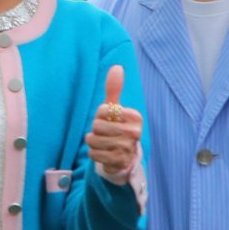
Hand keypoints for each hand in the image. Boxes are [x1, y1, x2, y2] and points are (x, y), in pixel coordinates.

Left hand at [85, 64, 143, 183]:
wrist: (123, 156)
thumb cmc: (116, 126)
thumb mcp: (115, 108)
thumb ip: (114, 89)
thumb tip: (117, 67)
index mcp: (136, 117)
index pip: (103, 109)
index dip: (100, 114)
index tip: (109, 119)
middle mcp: (135, 133)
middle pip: (97, 126)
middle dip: (96, 129)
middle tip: (106, 133)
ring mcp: (127, 148)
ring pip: (93, 140)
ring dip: (93, 141)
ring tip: (104, 143)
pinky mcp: (119, 162)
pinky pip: (93, 154)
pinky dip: (94, 153)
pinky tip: (104, 153)